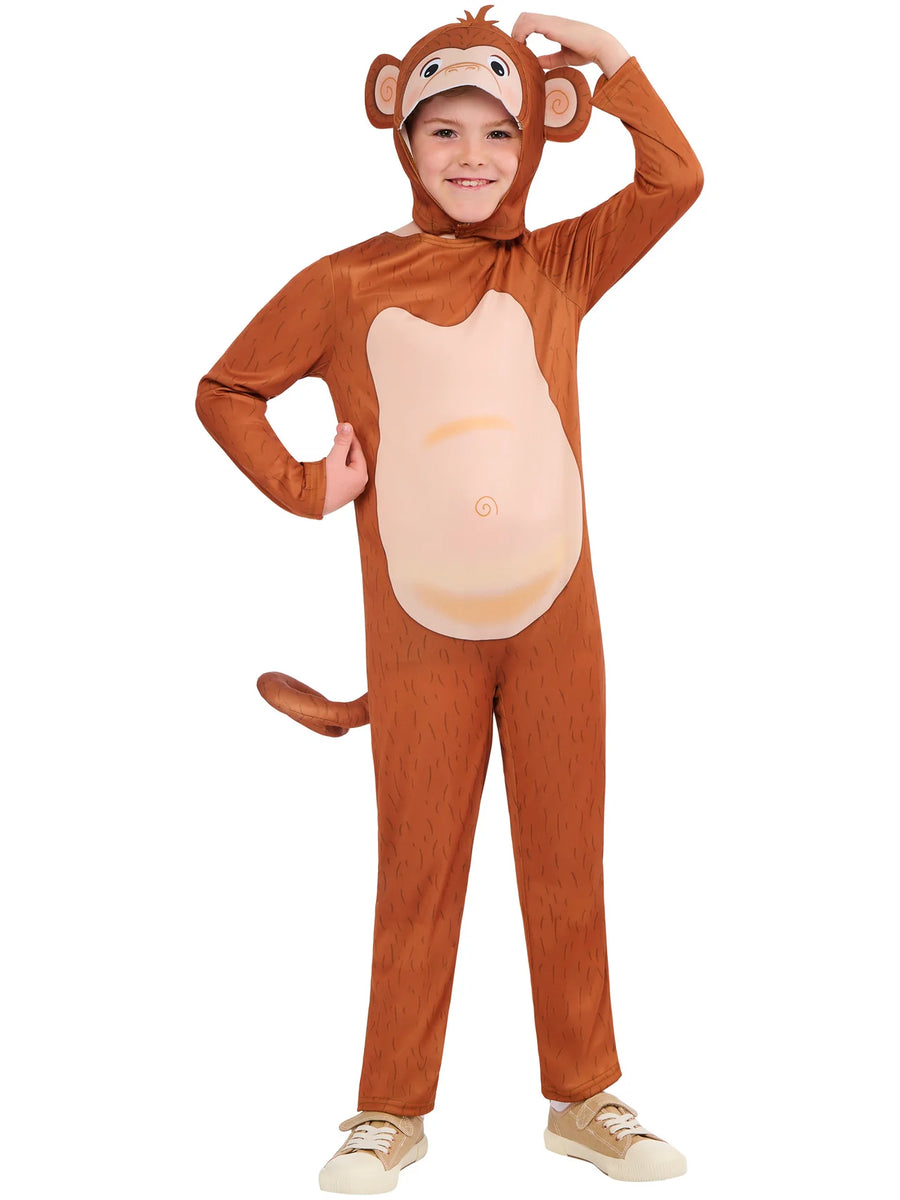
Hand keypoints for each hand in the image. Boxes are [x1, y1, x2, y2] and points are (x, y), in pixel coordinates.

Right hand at [323, 422, 367, 514]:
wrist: (310, 504)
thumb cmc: (324, 484)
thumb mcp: (335, 459)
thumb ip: (342, 441)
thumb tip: (348, 425)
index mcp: (361, 475)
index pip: (357, 450)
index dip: (349, 436)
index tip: (341, 425)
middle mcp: (359, 484)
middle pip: (354, 458)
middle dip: (345, 445)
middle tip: (337, 433)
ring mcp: (351, 490)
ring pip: (348, 466)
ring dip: (341, 455)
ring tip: (334, 445)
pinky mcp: (342, 493)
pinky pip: (343, 475)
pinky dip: (338, 465)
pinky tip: (331, 462)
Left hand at [510, 12, 628, 75]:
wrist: (599, 46)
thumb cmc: (585, 51)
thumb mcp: (563, 57)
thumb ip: (549, 60)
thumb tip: (537, 63)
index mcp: (553, 26)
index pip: (530, 21)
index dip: (521, 33)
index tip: (521, 50)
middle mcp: (550, 21)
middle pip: (524, 17)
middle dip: (516, 32)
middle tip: (518, 50)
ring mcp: (551, 22)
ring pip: (524, 17)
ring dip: (517, 33)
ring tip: (520, 49)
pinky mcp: (552, 26)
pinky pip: (529, 23)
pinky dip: (522, 34)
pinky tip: (524, 47)